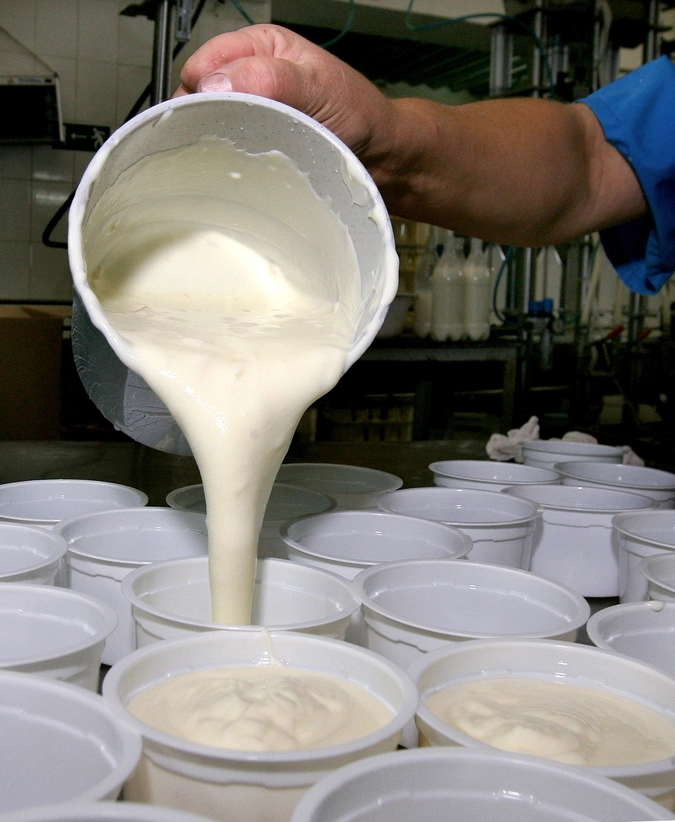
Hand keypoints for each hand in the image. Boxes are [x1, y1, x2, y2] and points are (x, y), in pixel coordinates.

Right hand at [176, 24, 394, 160]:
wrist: (382, 158)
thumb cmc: (359, 116)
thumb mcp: (316, 86)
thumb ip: (269, 78)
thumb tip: (216, 83)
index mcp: (260, 47)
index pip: (204, 63)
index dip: (202, 90)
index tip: (212, 117)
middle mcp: (251, 77)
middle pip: (200, 97)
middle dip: (205, 119)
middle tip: (222, 142)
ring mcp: (253, 113)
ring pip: (211, 126)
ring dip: (218, 143)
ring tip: (236, 156)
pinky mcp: (258, 144)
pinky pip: (229, 151)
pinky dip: (231, 161)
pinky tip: (241, 168)